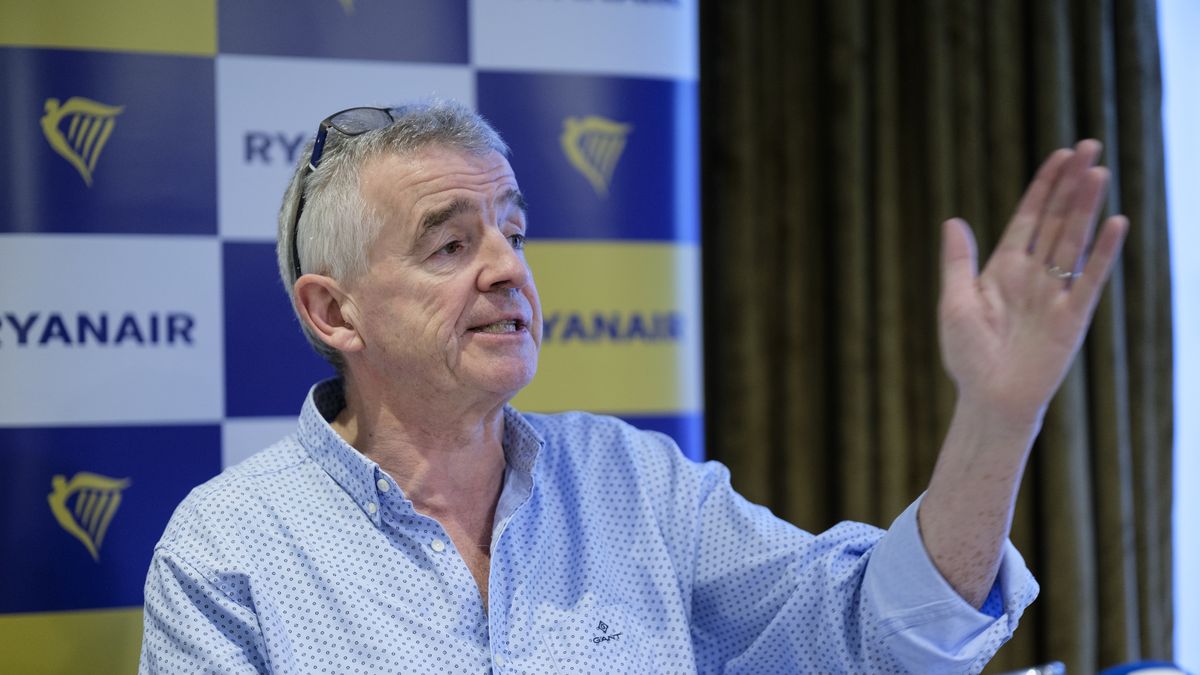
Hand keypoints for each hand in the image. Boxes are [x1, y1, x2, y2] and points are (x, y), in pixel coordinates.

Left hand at [937, 140, 1128, 422]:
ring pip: (1073, 240)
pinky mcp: (1073, 317)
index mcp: (1004, 269)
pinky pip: (1090, 278)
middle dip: (1070, 183)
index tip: (1059, 155)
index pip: (1029, 217)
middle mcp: (1033, 275)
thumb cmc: (967, 355)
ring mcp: (1055, 293)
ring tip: (1097, 171)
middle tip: (1089, 145)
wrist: (989, 399)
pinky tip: (1115, 222)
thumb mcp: (955, 303)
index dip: (1043, 186)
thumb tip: (953, 220)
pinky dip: (1102, 251)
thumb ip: (958, 263)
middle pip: (1056, 219)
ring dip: (1085, 206)